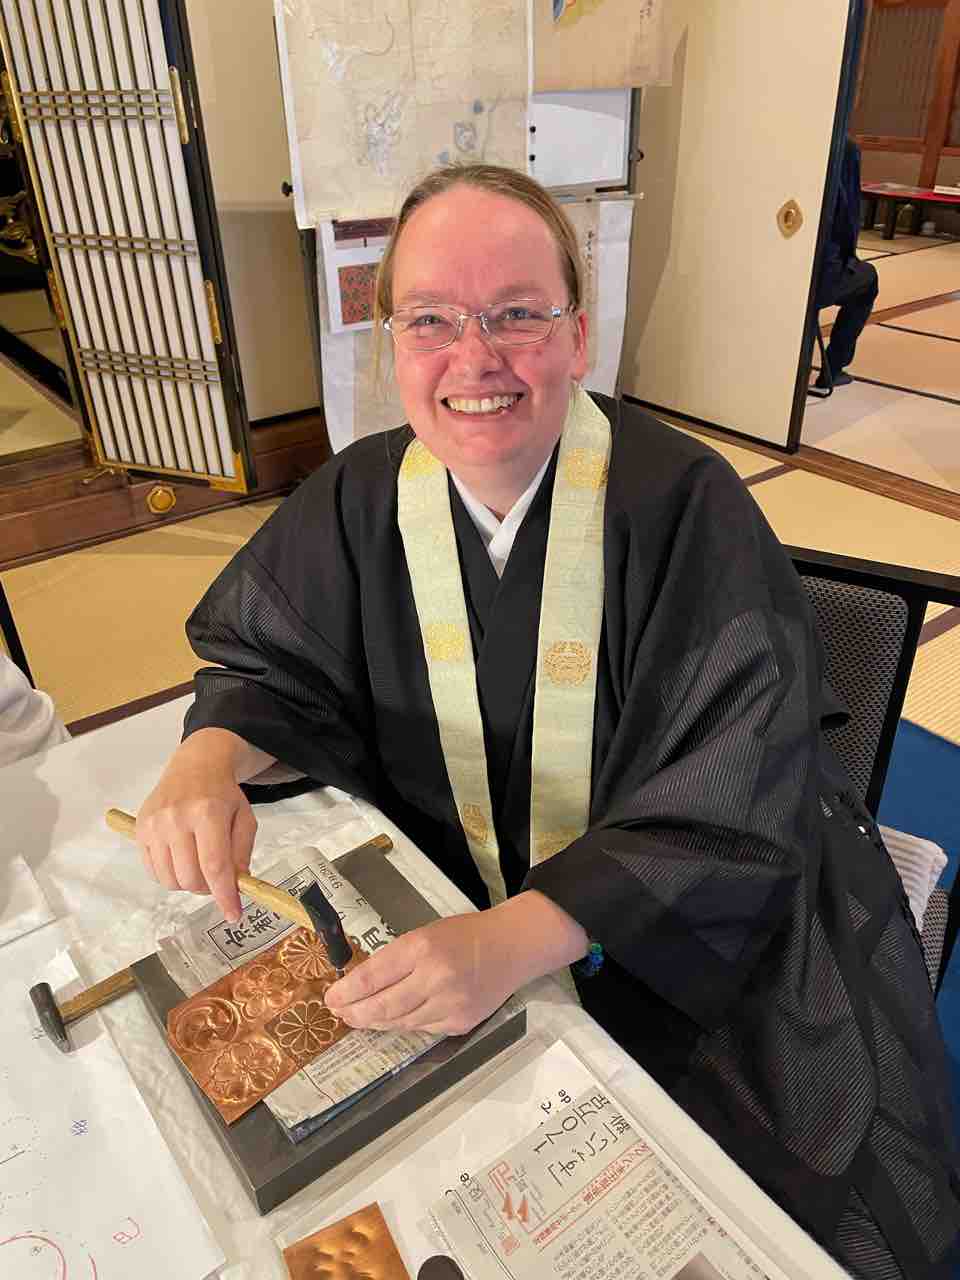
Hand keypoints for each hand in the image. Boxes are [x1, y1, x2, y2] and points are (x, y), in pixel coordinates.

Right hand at [136, 729, 271, 919]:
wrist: (194, 767)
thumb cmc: (222, 794)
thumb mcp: (244, 818)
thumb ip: (242, 853)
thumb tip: (236, 886)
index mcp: (208, 812)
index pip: (214, 866)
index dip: (224, 895)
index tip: (232, 914)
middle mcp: (177, 818)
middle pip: (190, 878)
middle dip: (207, 888)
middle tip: (216, 880)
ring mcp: (154, 824)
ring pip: (170, 880)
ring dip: (188, 884)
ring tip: (198, 865)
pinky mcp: (140, 830)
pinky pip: (153, 871)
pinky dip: (170, 875)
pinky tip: (181, 859)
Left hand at [324, 891, 587, 1036]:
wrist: (512, 947)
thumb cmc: (465, 934)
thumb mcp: (426, 934)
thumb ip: (397, 959)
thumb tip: (361, 985)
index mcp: (422, 947)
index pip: (373, 976)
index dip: (347, 992)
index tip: (331, 998)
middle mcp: (435, 978)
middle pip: (382, 1007)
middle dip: (355, 1013)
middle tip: (339, 1014)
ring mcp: (449, 1005)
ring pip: (400, 1023)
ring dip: (375, 1023)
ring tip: (359, 1019)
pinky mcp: (460, 1023)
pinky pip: (422, 1029)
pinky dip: (404, 1025)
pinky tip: (393, 1020)